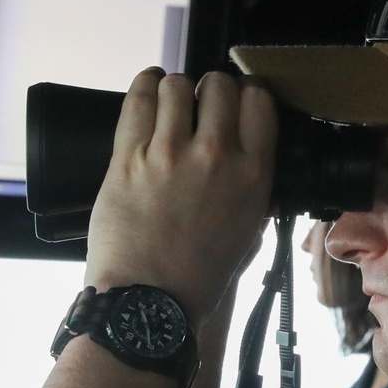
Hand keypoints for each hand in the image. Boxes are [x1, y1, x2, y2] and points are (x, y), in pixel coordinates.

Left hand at [85, 69, 276, 326]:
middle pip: (219, 85)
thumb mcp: (250, 237)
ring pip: (178, 86)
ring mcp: (170, 153)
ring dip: (176, 89)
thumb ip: (256, 196)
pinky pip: (138, 98)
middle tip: (202, 105)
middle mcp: (217, 155)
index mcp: (255, 176)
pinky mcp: (128, 156)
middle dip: (212, 89)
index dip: (247, 95)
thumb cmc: (201, 279)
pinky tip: (148, 87)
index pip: (259, 102)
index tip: (238, 101)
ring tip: (171, 101)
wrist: (150, 303)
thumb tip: (254, 168)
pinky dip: (145, 85)